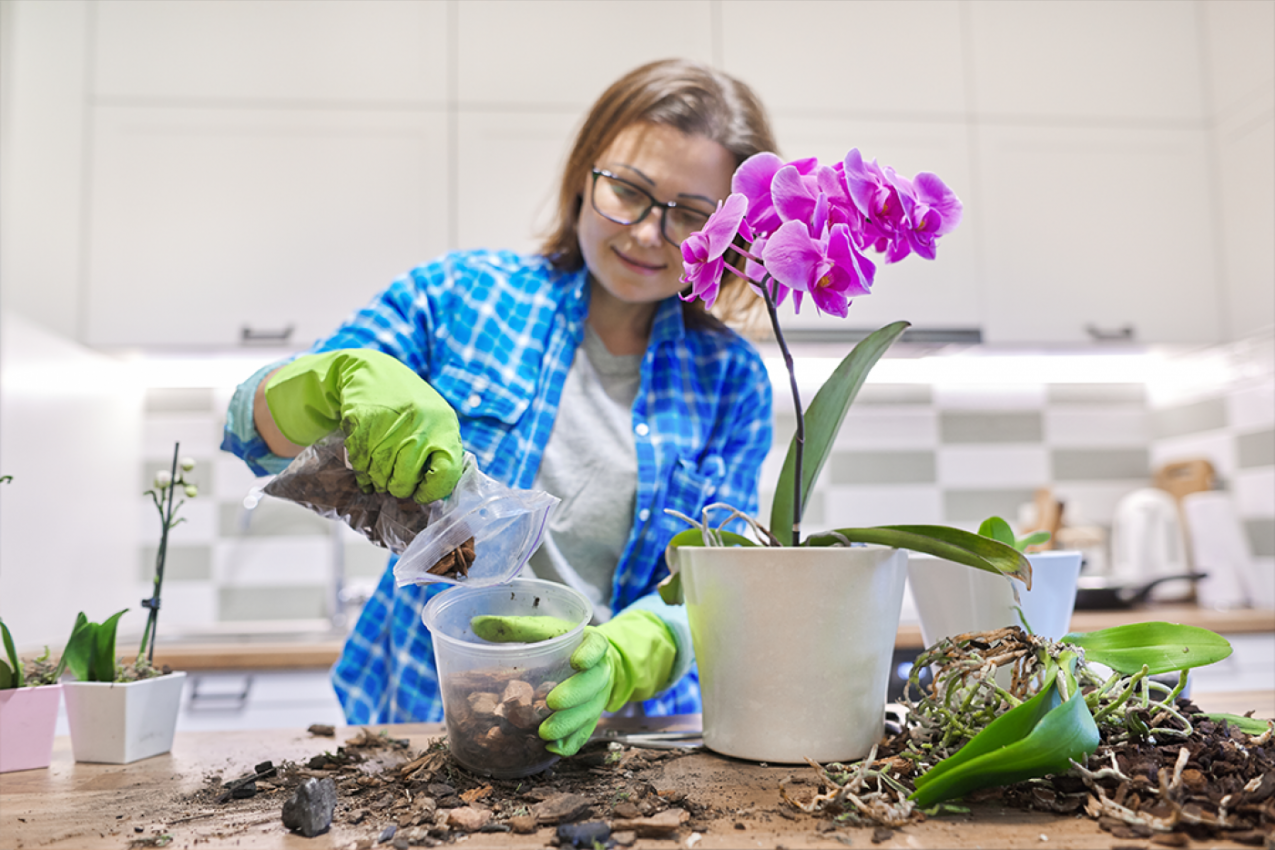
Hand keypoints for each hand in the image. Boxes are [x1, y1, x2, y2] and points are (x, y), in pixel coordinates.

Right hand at [263, 349, 462, 502]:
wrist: (372, 372)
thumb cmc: (410, 404)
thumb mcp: (435, 420)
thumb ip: (440, 450)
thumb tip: (439, 491)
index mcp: (444, 425)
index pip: (446, 472)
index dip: (433, 490)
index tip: (421, 494)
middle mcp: (419, 423)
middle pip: (406, 479)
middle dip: (399, 488)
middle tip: (396, 486)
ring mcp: (390, 422)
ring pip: (380, 473)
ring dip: (378, 480)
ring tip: (379, 475)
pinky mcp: (362, 421)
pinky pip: (360, 462)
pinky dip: (361, 470)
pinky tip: (365, 466)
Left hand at [470, 610, 676, 755]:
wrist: (590, 662)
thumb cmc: (562, 642)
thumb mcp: (543, 629)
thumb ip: (515, 627)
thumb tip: (477, 624)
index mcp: (591, 643)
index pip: (598, 646)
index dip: (590, 654)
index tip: (577, 661)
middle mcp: (599, 672)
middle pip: (594, 684)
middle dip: (574, 695)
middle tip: (552, 703)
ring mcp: (597, 697)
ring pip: (590, 713)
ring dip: (569, 724)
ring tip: (545, 732)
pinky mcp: (590, 719)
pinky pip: (585, 734)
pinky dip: (571, 743)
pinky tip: (552, 749)